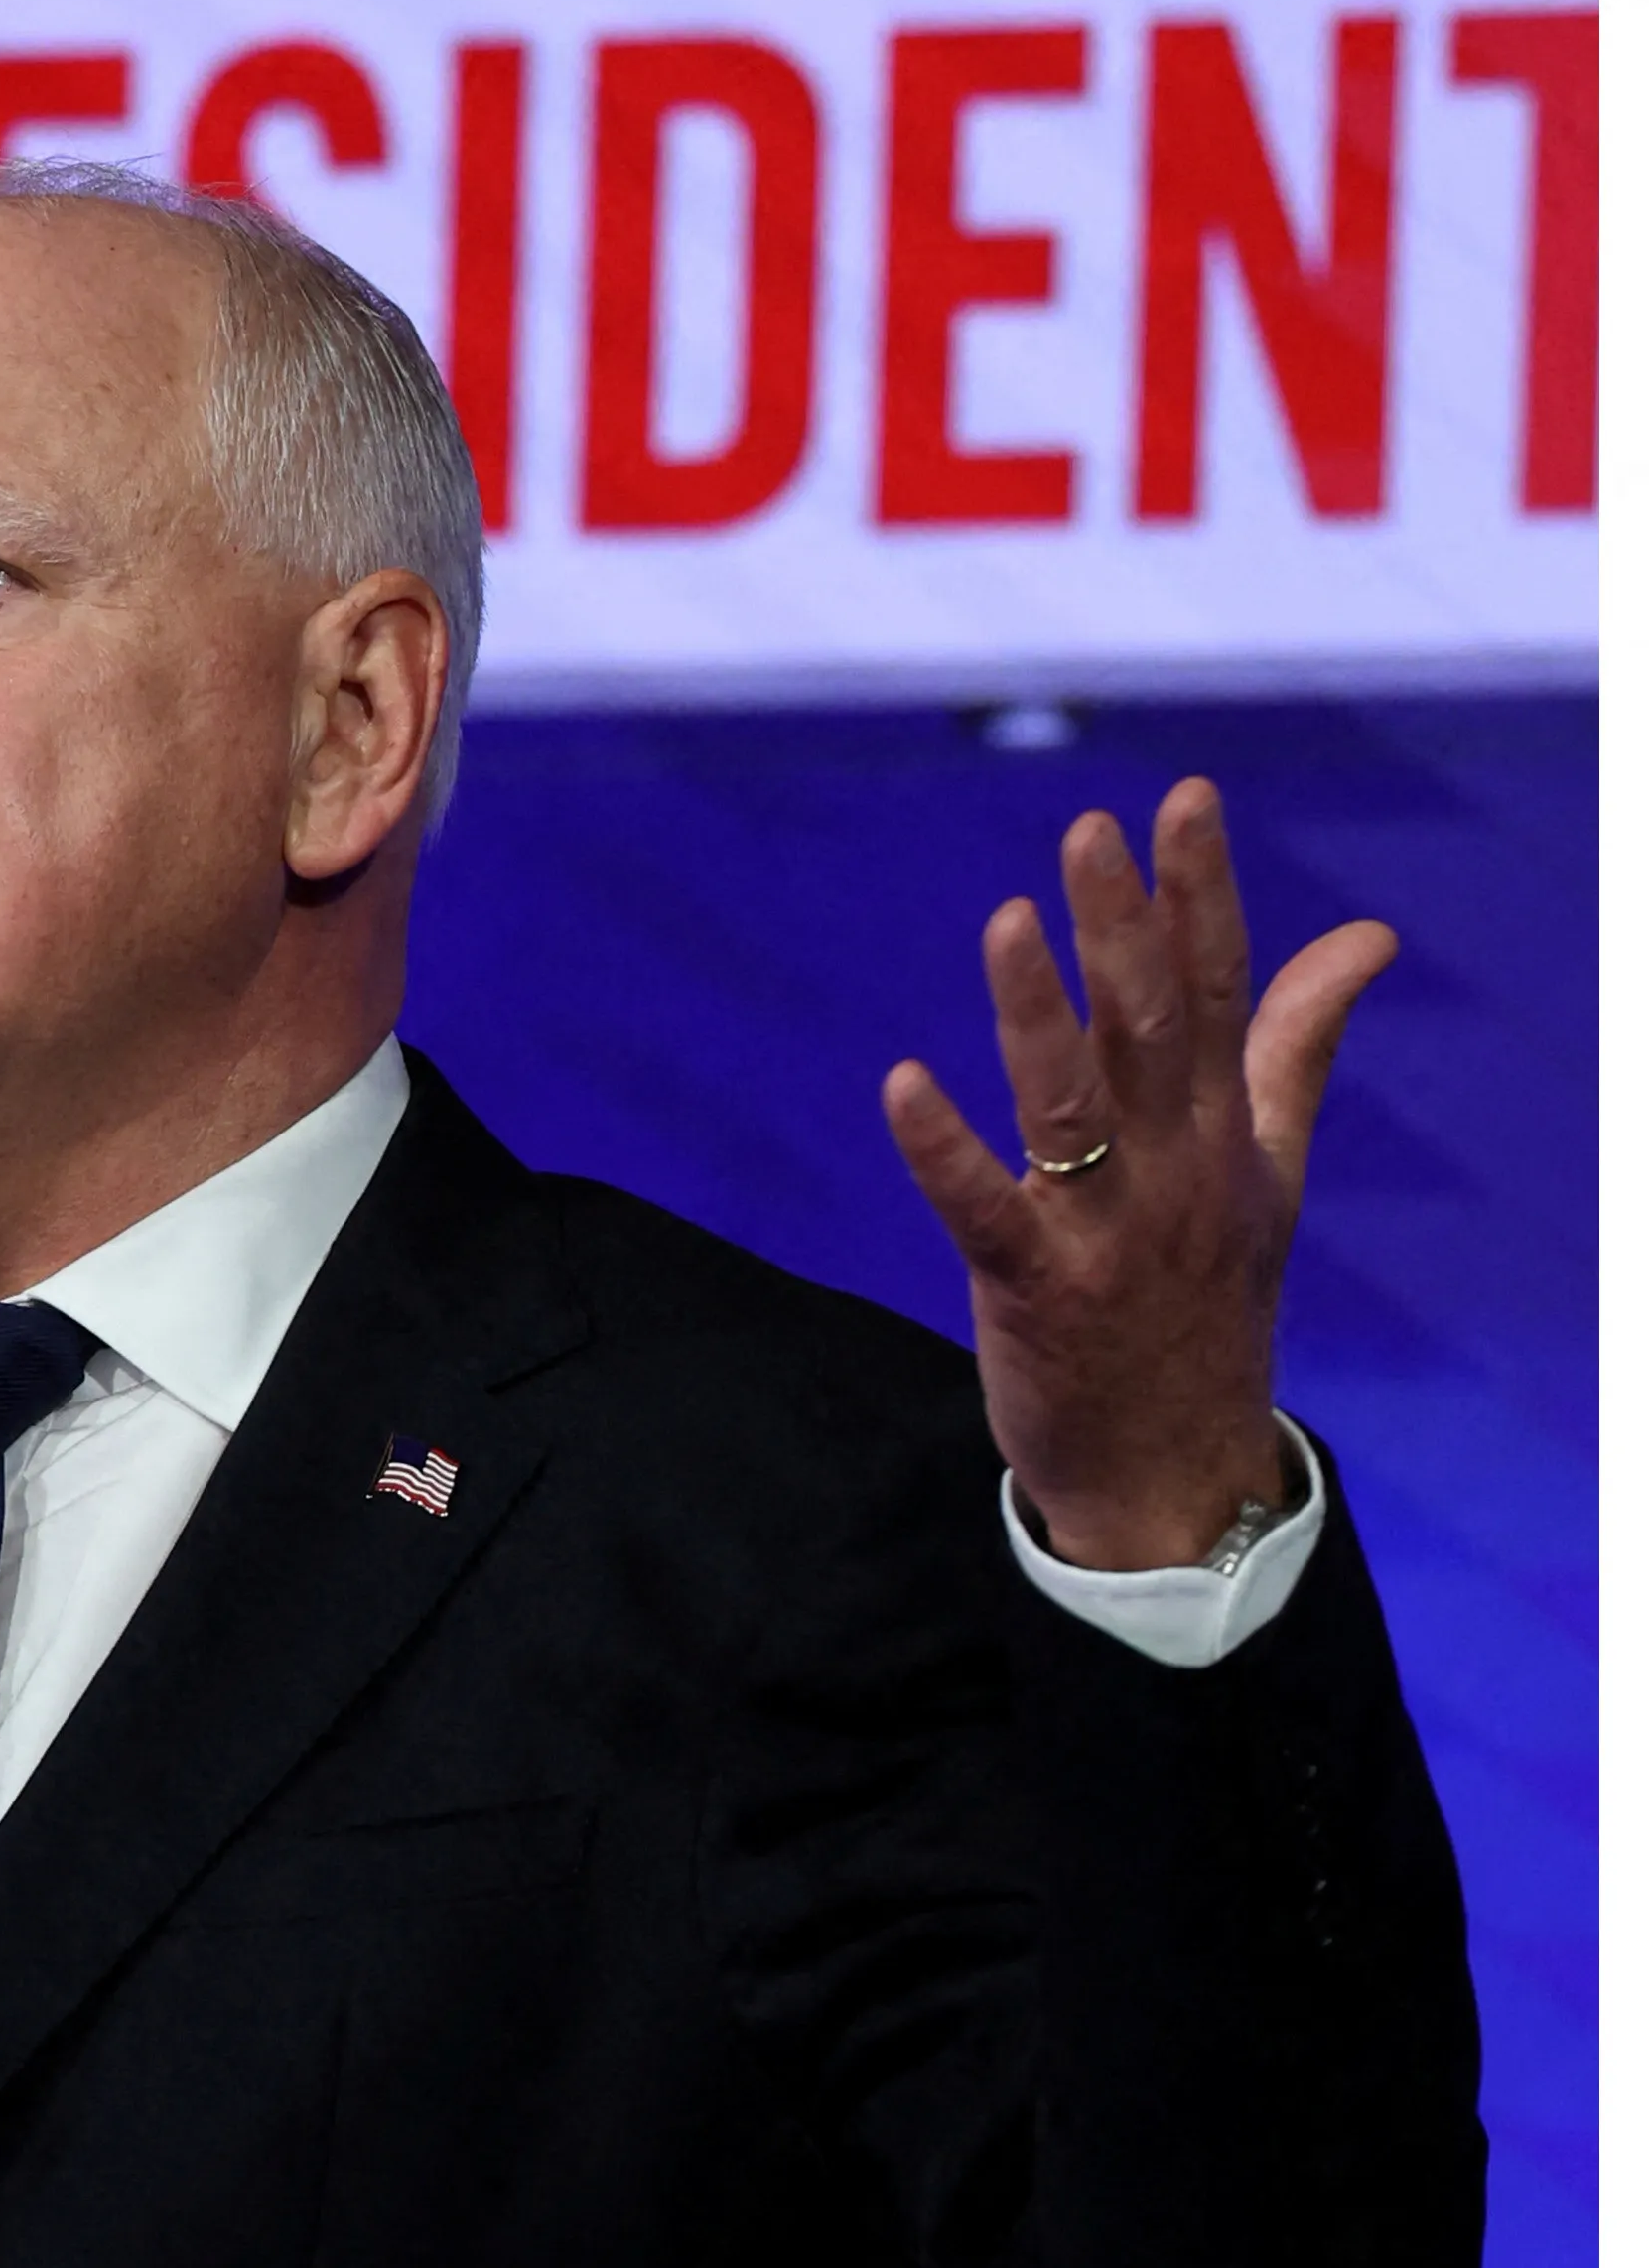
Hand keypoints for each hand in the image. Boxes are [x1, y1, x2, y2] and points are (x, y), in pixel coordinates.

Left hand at [878, 775, 1393, 1572]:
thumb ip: (1297, 1047)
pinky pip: (984, 1209)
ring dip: (1039, 1011)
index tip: (1182, 799)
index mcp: (1228, 1133)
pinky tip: (902, 1083)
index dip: (1202, 893)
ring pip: (1073, 1102)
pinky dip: (943, 1147)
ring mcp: (1111, 1230)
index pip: (1227, 989)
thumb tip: (1367, 936)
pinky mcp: (1036, 1290)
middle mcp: (1180, 1170)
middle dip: (1125, 926)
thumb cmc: (1211, 1305)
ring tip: (1006, 919)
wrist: (1176, 1468)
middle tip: (1090, 828)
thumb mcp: (1269, 1171)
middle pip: (1155, 1027)